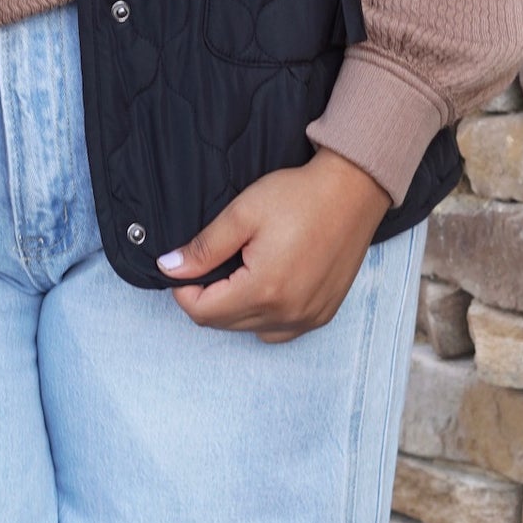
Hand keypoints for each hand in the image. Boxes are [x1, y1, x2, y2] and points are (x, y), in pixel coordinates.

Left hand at [155, 150, 394, 342]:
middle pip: (225, 324)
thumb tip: (169, 268)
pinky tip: (265, 286)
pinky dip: (263, 316)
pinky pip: (279, 331)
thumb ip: (204, 247)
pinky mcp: (322, 315)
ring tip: (239, 270)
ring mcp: (307, 318)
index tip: (182, 268)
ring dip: (234, 309)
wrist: (353, 191)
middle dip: (207, 298)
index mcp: (264, 290)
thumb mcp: (242, 213)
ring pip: (251, 330)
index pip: (204, 313)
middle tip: (209, 263)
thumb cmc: (299, 196)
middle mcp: (287, 314)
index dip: (183, 292)